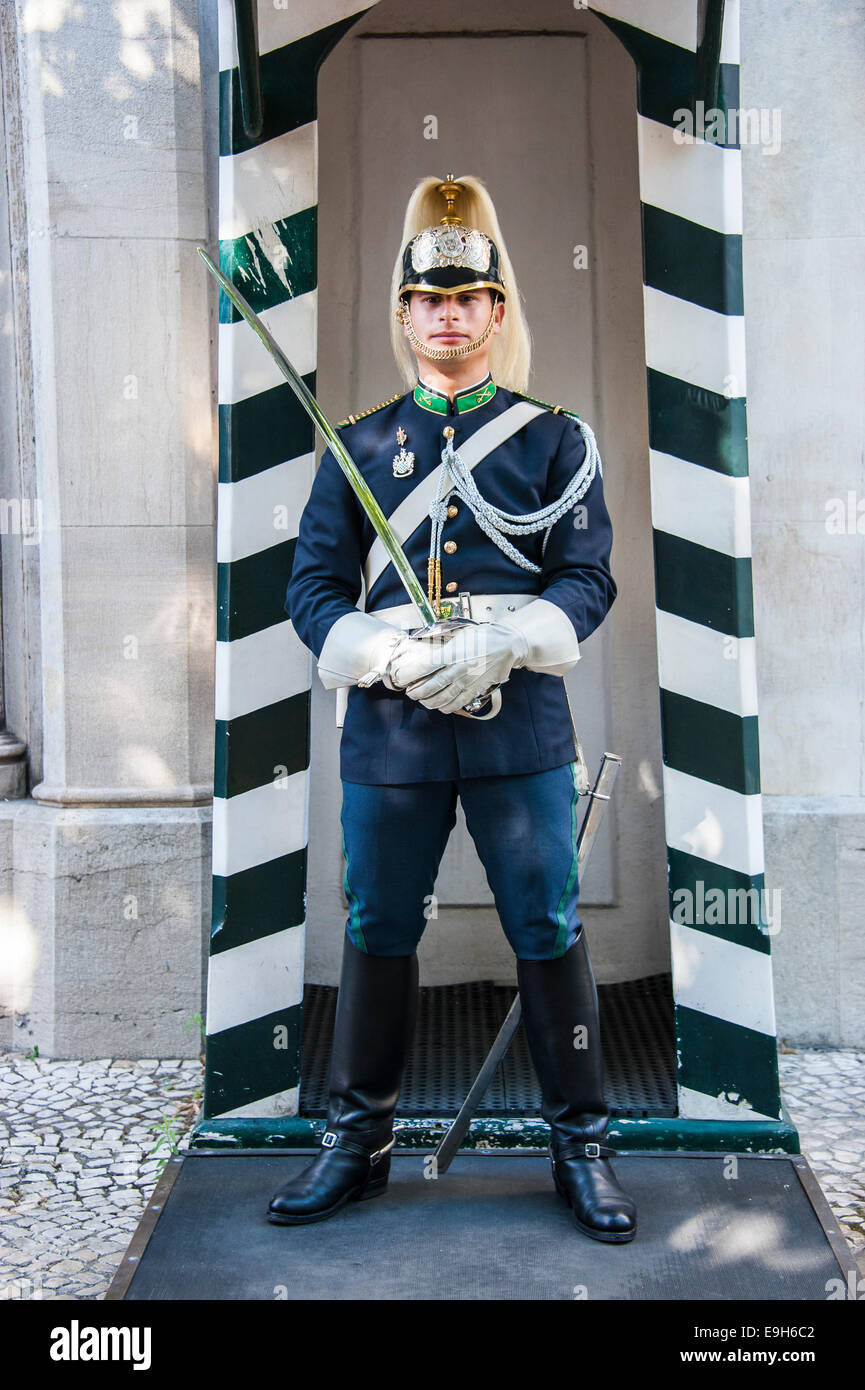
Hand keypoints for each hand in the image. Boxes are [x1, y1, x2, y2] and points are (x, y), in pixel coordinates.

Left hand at [401, 621, 528, 713]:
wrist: (507, 645)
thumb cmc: (483, 637)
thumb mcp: (459, 634)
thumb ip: (442, 642)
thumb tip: (422, 644)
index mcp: (451, 653)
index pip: (424, 667)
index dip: (408, 675)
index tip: (400, 678)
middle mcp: (458, 669)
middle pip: (431, 686)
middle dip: (417, 692)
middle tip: (410, 693)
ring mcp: (467, 681)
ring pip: (443, 698)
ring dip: (429, 702)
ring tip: (422, 700)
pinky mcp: (476, 689)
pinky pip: (458, 703)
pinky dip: (446, 707)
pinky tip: (440, 706)